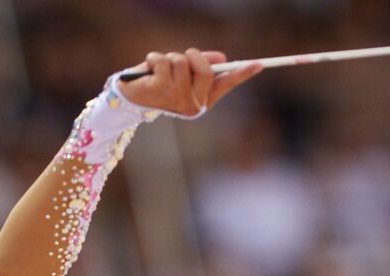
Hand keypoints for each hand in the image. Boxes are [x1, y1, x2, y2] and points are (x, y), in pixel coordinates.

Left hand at [119, 48, 261, 116]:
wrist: (131, 98)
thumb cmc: (160, 83)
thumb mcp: (184, 73)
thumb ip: (203, 66)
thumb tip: (221, 59)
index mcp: (202, 100)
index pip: (226, 84)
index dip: (243, 73)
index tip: (259, 64)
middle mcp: (193, 105)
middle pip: (205, 69)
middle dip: (193, 56)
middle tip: (183, 57)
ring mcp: (176, 100)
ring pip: (182, 63)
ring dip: (170, 58)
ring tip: (161, 69)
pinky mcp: (159, 92)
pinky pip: (164, 62)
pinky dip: (155, 58)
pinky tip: (149, 69)